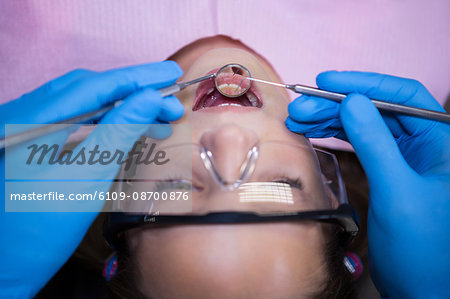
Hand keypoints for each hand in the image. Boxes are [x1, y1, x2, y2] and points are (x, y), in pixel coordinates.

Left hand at [0, 61, 183, 297]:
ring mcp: (30, 132)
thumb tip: (150, 98)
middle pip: (89, 91)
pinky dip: (110, 125)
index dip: (137, 78)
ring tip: (161, 118)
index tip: (171, 73)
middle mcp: (25, 118)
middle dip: (134, 93)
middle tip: (171, 100)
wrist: (7, 270)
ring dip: (125, 110)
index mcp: (28, 121)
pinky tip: (134, 129)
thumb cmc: (40, 231)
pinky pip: (79, 125)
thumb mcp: (85, 178)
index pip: (93, 86)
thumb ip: (118, 132)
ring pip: (86, 108)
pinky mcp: (38, 147)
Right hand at [286, 71, 449, 297]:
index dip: (364, 82)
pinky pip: (357, 144)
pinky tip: (313, 134)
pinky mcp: (384, 171)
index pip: (402, 96)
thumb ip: (375, 143)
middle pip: (375, 109)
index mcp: (439, 142)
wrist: (420, 287)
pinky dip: (333, 137)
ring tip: (298, 119)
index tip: (327, 81)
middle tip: (300, 107)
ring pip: (362, 125)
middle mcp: (421, 144)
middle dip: (335, 105)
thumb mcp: (397, 191)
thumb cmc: (423, 247)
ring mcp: (401, 158)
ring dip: (329, 120)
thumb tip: (352, 101)